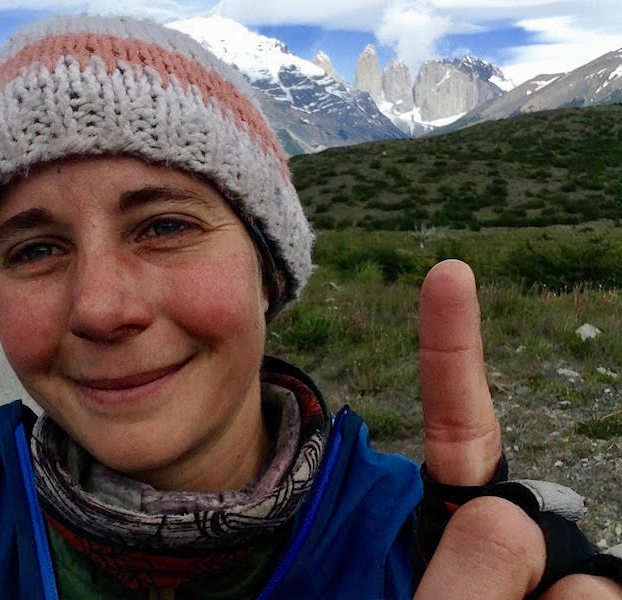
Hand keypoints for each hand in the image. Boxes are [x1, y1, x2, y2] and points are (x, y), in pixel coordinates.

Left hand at [412, 260, 621, 598]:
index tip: (449, 272)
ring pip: (586, 594)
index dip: (451, 349)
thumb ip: (461, 563)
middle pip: (521, 534)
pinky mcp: (587, 593)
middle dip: (497, 583)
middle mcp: (515, 534)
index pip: (457, 421)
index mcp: (455, 513)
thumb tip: (518, 525)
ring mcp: (558, 574)